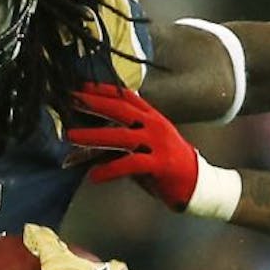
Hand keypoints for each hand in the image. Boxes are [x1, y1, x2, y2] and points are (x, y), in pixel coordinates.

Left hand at [68, 84, 203, 210]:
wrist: (198, 184)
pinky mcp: (160, 164)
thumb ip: (122, 141)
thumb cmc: (167, 164)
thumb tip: (89, 145)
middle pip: (121, 109)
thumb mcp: (147, 146)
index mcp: (153, 117)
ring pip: (121, 137)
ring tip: (72, 136)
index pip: (127, 96)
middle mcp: (155, 126)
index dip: (104, 89)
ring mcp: (158, 144)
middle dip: (95, 103)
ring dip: (94, 135)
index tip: (82, 85)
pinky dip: (110, 170)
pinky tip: (94, 175)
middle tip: (71, 100)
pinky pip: (130, 164)